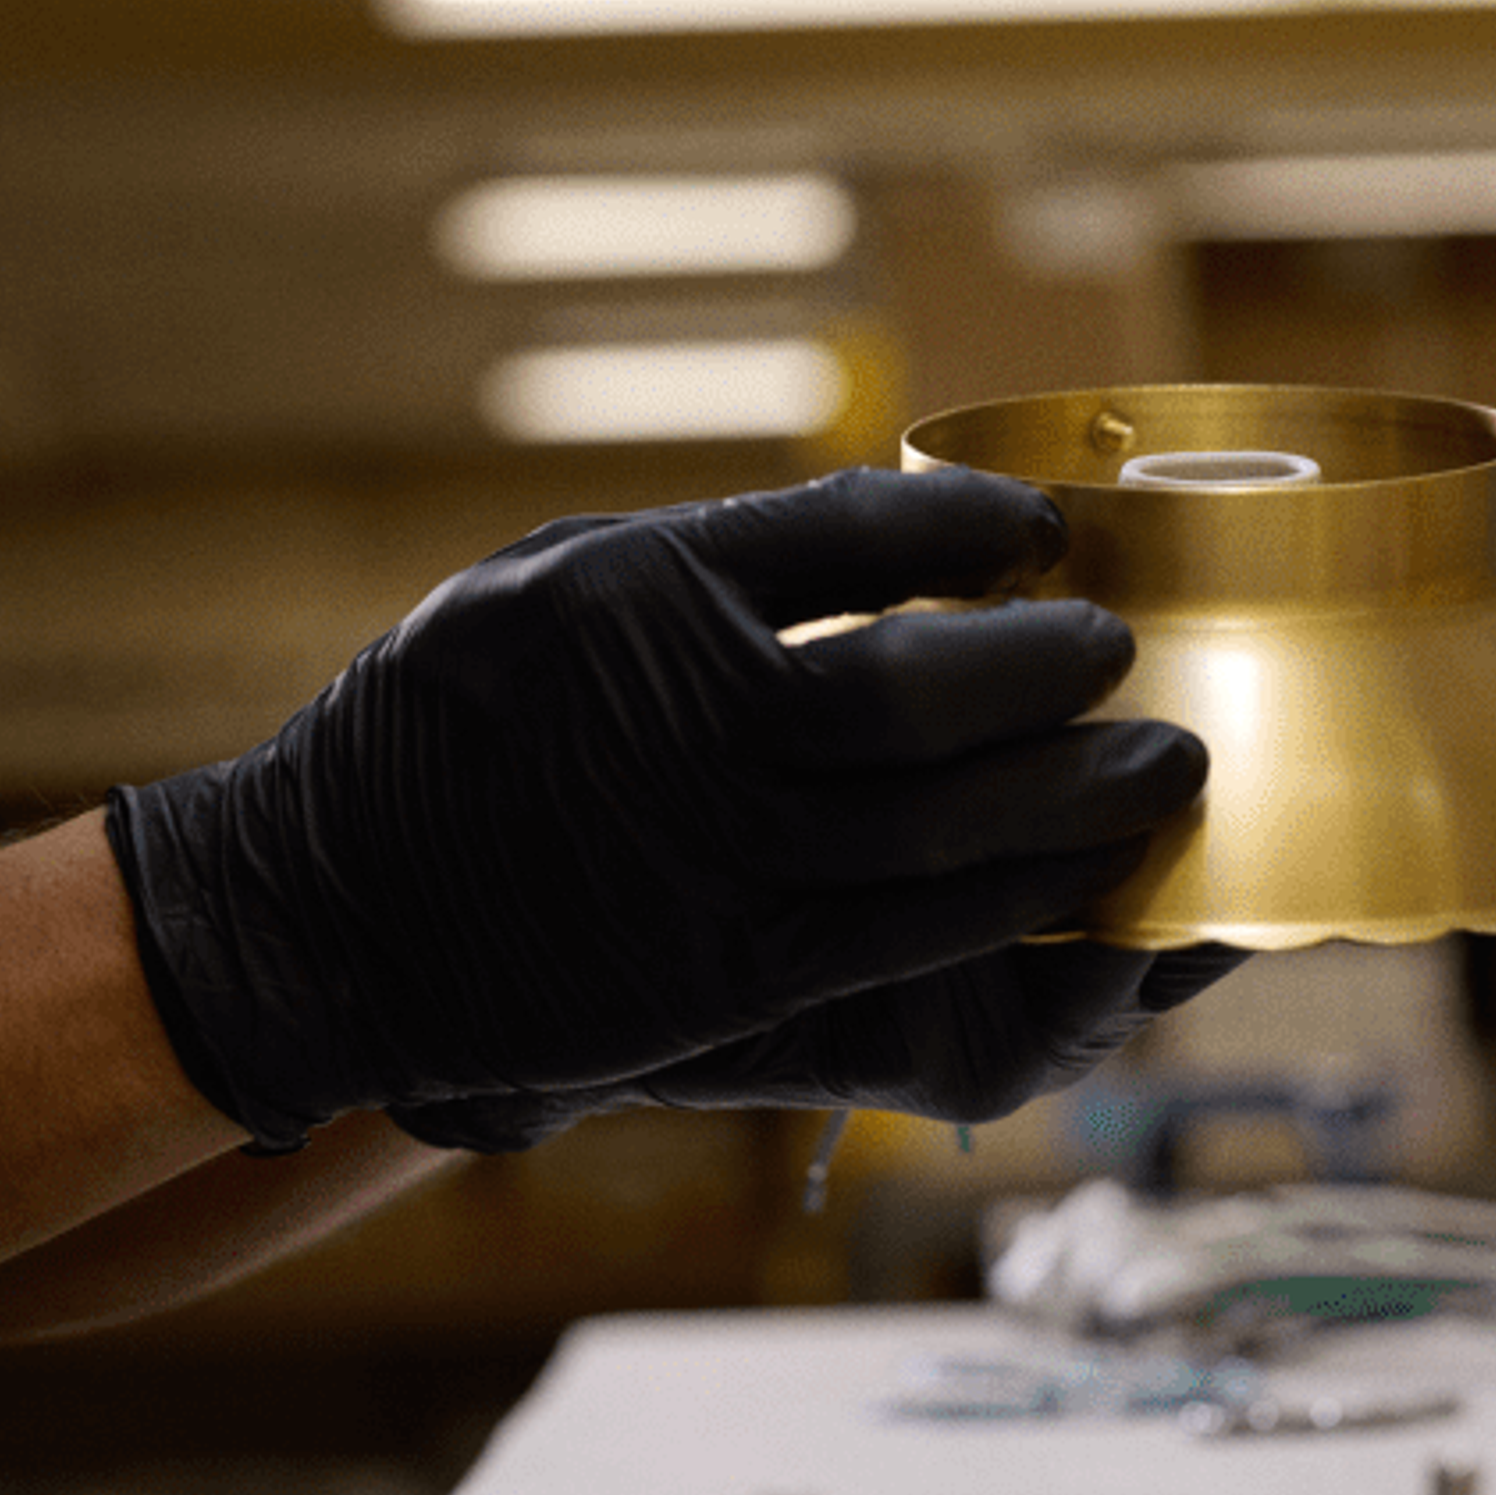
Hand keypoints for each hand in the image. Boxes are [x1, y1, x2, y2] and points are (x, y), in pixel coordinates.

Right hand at [99, 468, 1206, 1153]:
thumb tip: (896, 517)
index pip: (841, 540)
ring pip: (931, 830)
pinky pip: (903, 935)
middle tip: (1132, 646)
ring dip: (1068, 800)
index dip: (960, 528)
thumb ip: (717, 553)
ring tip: (1166, 765)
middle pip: (910, 695)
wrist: (329, 912)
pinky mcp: (724, 977)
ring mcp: (706, 866)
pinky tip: (1080, 877)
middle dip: (1043, 671)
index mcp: (635, 599)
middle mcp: (678, 729)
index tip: (1039, 524)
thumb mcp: (555, 573)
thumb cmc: (447, 717)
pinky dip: (1008, 902)